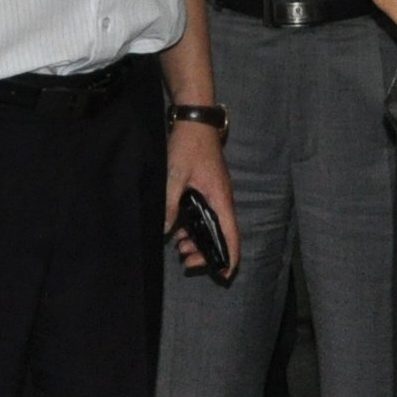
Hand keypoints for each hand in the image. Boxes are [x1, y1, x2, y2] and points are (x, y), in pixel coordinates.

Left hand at [165, 115, 235, 272]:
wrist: (195, 122)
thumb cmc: (189, 146)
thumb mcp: (175, 175)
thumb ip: (170, 203)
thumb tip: (165, 229)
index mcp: (220, 198)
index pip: (231, 234)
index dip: (230, 256)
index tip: (224, 274)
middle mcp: (222, 200)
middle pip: (222, 235)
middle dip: (207, 254)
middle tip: (187, 263)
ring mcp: (216, 195)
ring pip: (213, 227)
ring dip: (199, 241)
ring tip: (180, 250)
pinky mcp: (208, 190)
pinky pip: (205, 216)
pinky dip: (194, 227)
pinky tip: (177, 232)